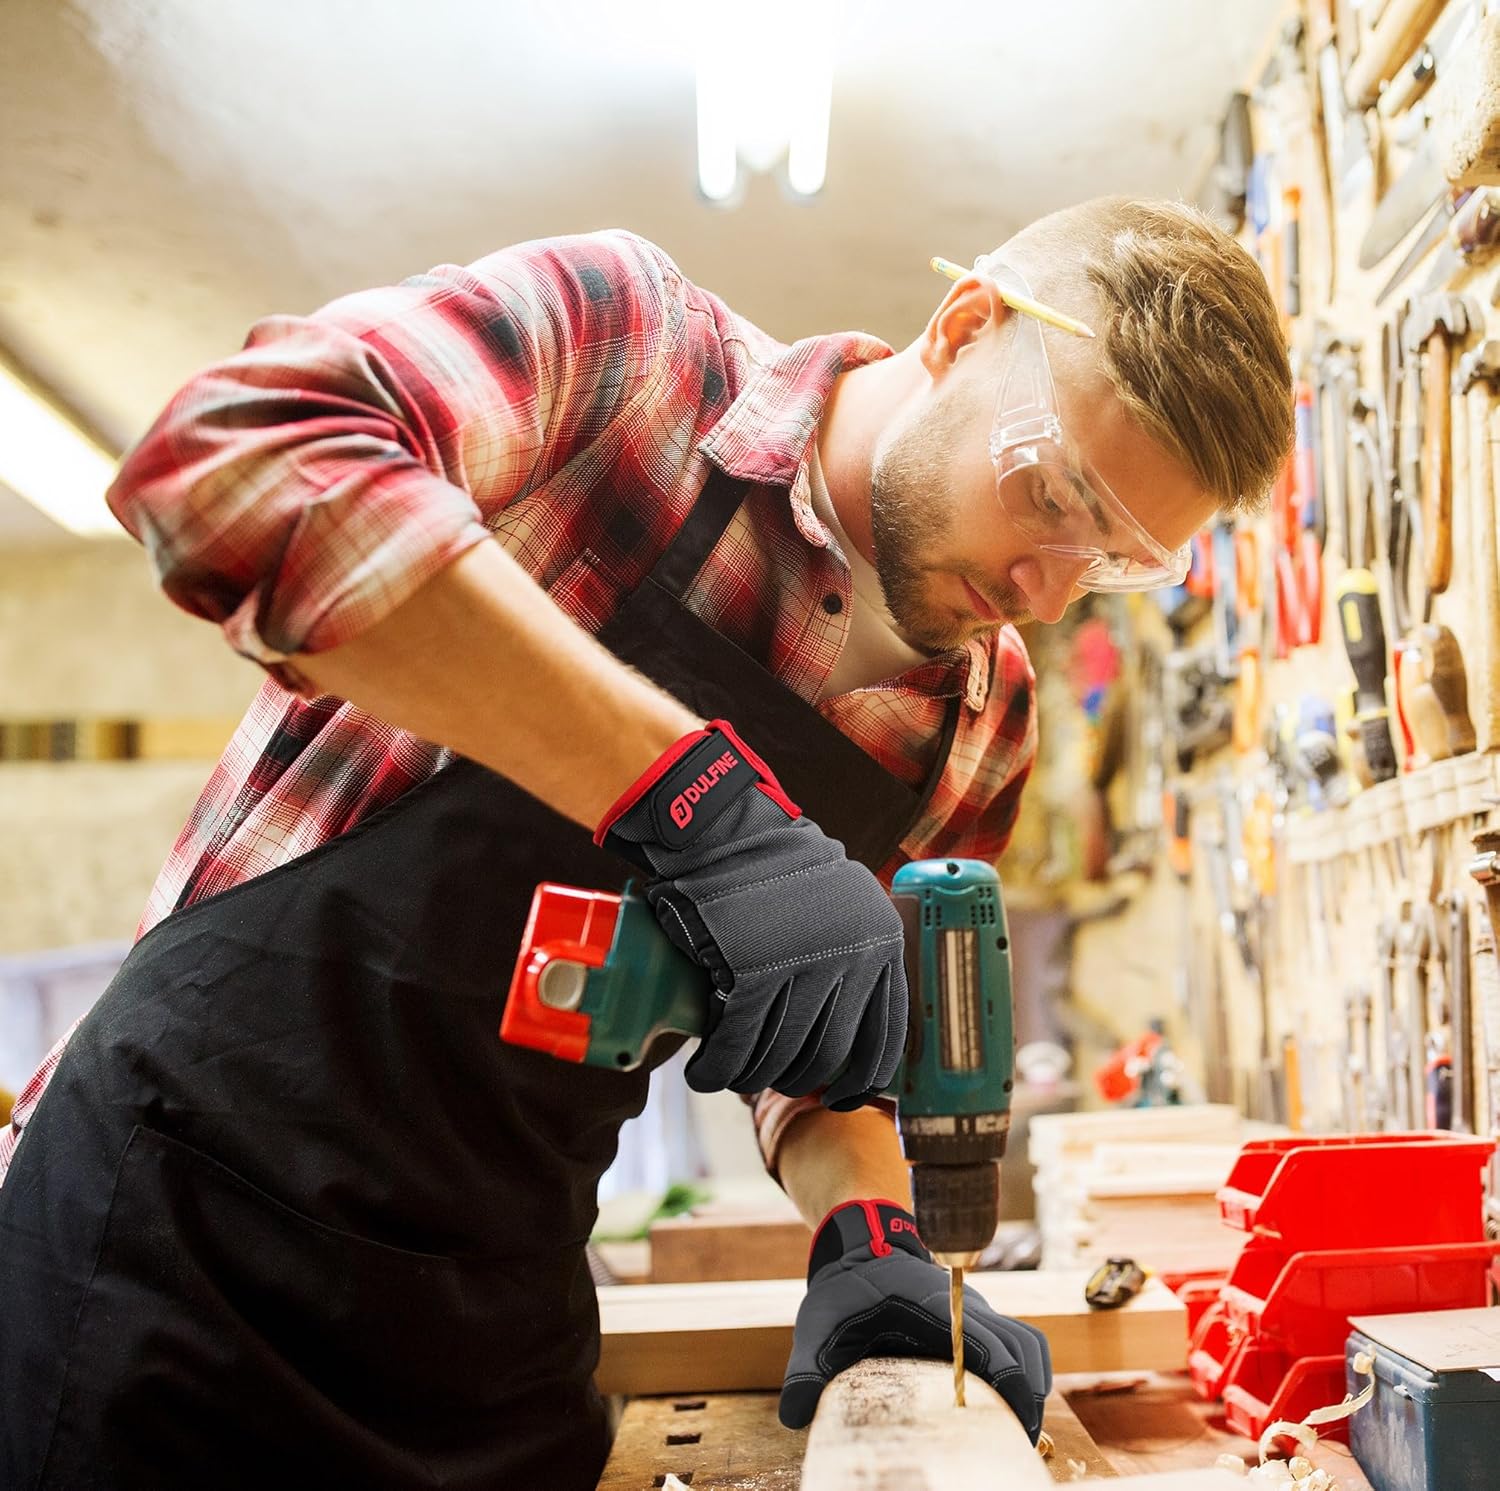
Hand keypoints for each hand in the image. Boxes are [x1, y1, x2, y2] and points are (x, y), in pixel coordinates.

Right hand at [596, 720, 906, 1106]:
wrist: (724, 829)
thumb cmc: (777, 873)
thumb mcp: (844, 906)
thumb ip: (856, 955)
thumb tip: (852, 1038)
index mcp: (882, 941)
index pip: (885, 1036)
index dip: (863, 1080)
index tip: (842, 1098)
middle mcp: (855, 955)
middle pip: (830, 1054)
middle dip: (798, 1078)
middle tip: (772, 1079)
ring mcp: (806, 963)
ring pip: (782, 1055)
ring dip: (753, 1077)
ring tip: (734, 1075)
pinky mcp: (755, 970)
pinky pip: (738, 1044)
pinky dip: (718, 1069)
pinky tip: (705, 1073)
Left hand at [778, 1199, 1051, 1436]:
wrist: (861, 1245)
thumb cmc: (843, 1287)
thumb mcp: (816, 1325)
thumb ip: (804, 1371)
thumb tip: (793, 1416)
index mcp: (936, 1310)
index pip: (993, 1347)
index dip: (1011, 1389)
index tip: (1008, 1430)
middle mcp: (967, 1308)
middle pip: (1024, 1350)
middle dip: (1028, 1399)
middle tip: (1016, 1445)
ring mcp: (977, 1312)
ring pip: (1029, 1343)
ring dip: (1033, 1385)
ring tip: (1016, 1432)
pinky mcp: (977, 1320)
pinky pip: (1019, 1342)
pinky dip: (1024, 1372)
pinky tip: (1004, 1409)